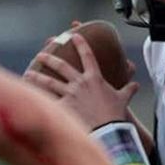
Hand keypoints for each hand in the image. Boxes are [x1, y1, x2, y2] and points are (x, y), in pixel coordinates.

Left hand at [24, 34, 138, 129]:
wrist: (107, 129)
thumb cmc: (115, 114)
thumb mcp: (123, 99)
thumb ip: (128, 90)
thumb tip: (135, 85)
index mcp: (94, 78)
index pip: (87, 55)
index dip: (80, 43)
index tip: (74, 34)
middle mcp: (80, 83)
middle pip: (61, 66)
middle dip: (50, 58)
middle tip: (41, 54)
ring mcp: (70, 94)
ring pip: (49, 82)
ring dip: (37, 76)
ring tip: (28, 73)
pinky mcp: (64, 107)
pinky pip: (49, 101)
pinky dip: (39, 99)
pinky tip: (30, 98)